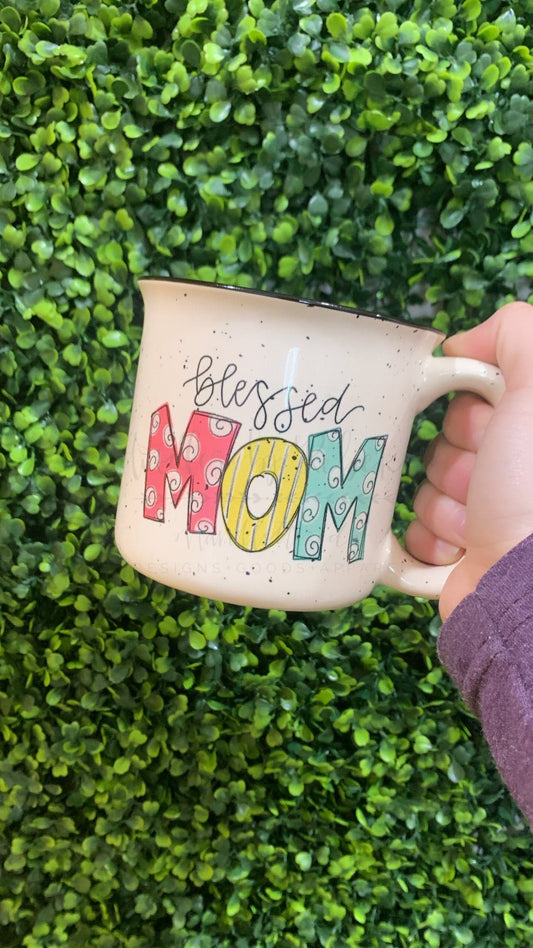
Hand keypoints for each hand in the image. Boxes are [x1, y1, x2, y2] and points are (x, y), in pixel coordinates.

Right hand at [405, 301, 532, 620]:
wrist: (530, 586)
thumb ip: (517, 334)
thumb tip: (464, 343)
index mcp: (528, 440)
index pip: (474, 404)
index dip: (470, 412)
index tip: (488, 428)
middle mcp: (515, 480)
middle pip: (446, 447)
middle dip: (455, 462)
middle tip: (483, 481)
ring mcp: (490, 524)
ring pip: (428, 492)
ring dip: (443, 506)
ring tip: (474, 524)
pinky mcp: (463, 563)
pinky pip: (415, 537)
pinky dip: (429, 543)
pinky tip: (458, 550)